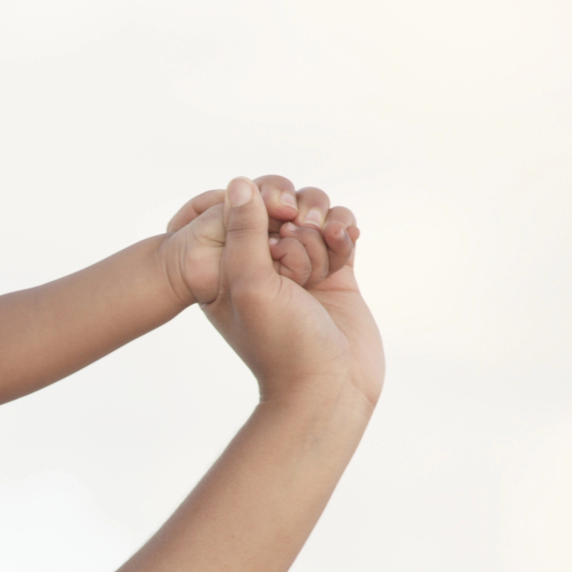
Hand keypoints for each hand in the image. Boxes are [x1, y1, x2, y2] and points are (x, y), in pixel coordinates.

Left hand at [198, 176, 383, 410]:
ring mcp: (299, 268)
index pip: (241, 210)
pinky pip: (340, 230)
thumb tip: (238, 183)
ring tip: (324, 262)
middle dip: (297, 226)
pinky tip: (347, 246)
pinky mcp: (335, 273)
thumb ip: (242, 232)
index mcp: (225, 269)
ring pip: (313, 216)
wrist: (328, 388)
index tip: (274, 240)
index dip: (262, 212)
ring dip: (323, 230)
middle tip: (300, 264)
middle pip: (281, 209)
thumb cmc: (281, 343)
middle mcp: (261, 266)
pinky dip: (344, 231)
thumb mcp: (248, 284)